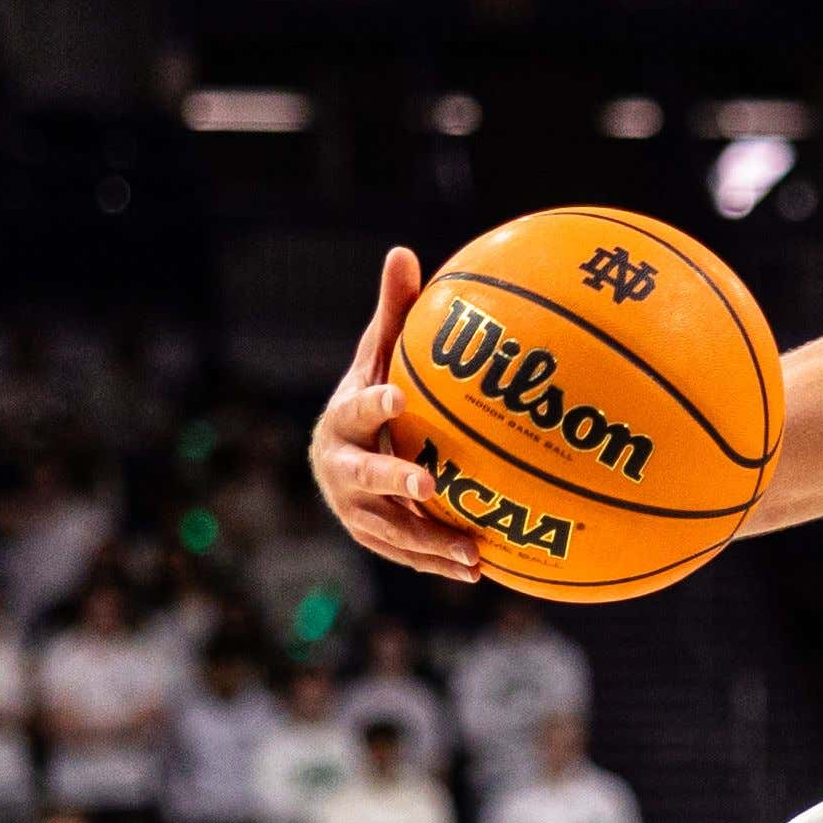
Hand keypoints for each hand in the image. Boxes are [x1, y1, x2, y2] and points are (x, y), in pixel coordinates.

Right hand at [309, 247, 480, 584]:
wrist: (340, 457)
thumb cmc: (371, 398)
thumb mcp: (378, 358)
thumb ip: (393, 314)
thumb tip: (404, 251)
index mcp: (341, 420)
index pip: (357, 407)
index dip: (374, 404)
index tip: (398, 400)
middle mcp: (340, 469)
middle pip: (367, 478)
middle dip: (396, 483)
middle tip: (432, 487)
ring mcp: (355, 510)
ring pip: (391, 530)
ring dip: (430, 543)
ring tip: (473, 554)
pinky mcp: (376, 539)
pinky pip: (410, 555)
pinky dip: (440, 564)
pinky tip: (482, 571)